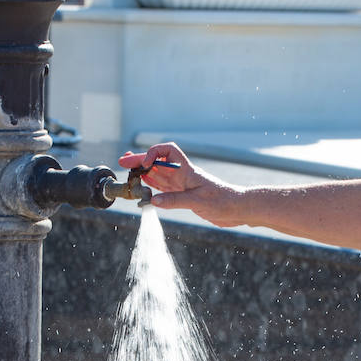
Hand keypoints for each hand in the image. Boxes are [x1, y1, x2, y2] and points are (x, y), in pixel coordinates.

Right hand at [118, 143, 244, 224]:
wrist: (237, 209)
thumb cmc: (223, 201)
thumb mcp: (198, 201)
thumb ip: (175, 200)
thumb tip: (153, 201)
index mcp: (187, 171)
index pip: (167, 151)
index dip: (153, 153)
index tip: (144, 165)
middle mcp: (182, 175)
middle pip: (157, 163)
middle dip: (140, 161)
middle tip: (122, 163)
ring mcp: (182, 185)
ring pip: (158, 175)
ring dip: (143, 173)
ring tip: (128, 173)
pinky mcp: (183, 196)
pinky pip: (163, 189)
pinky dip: (151, 188)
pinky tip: (142, 188)